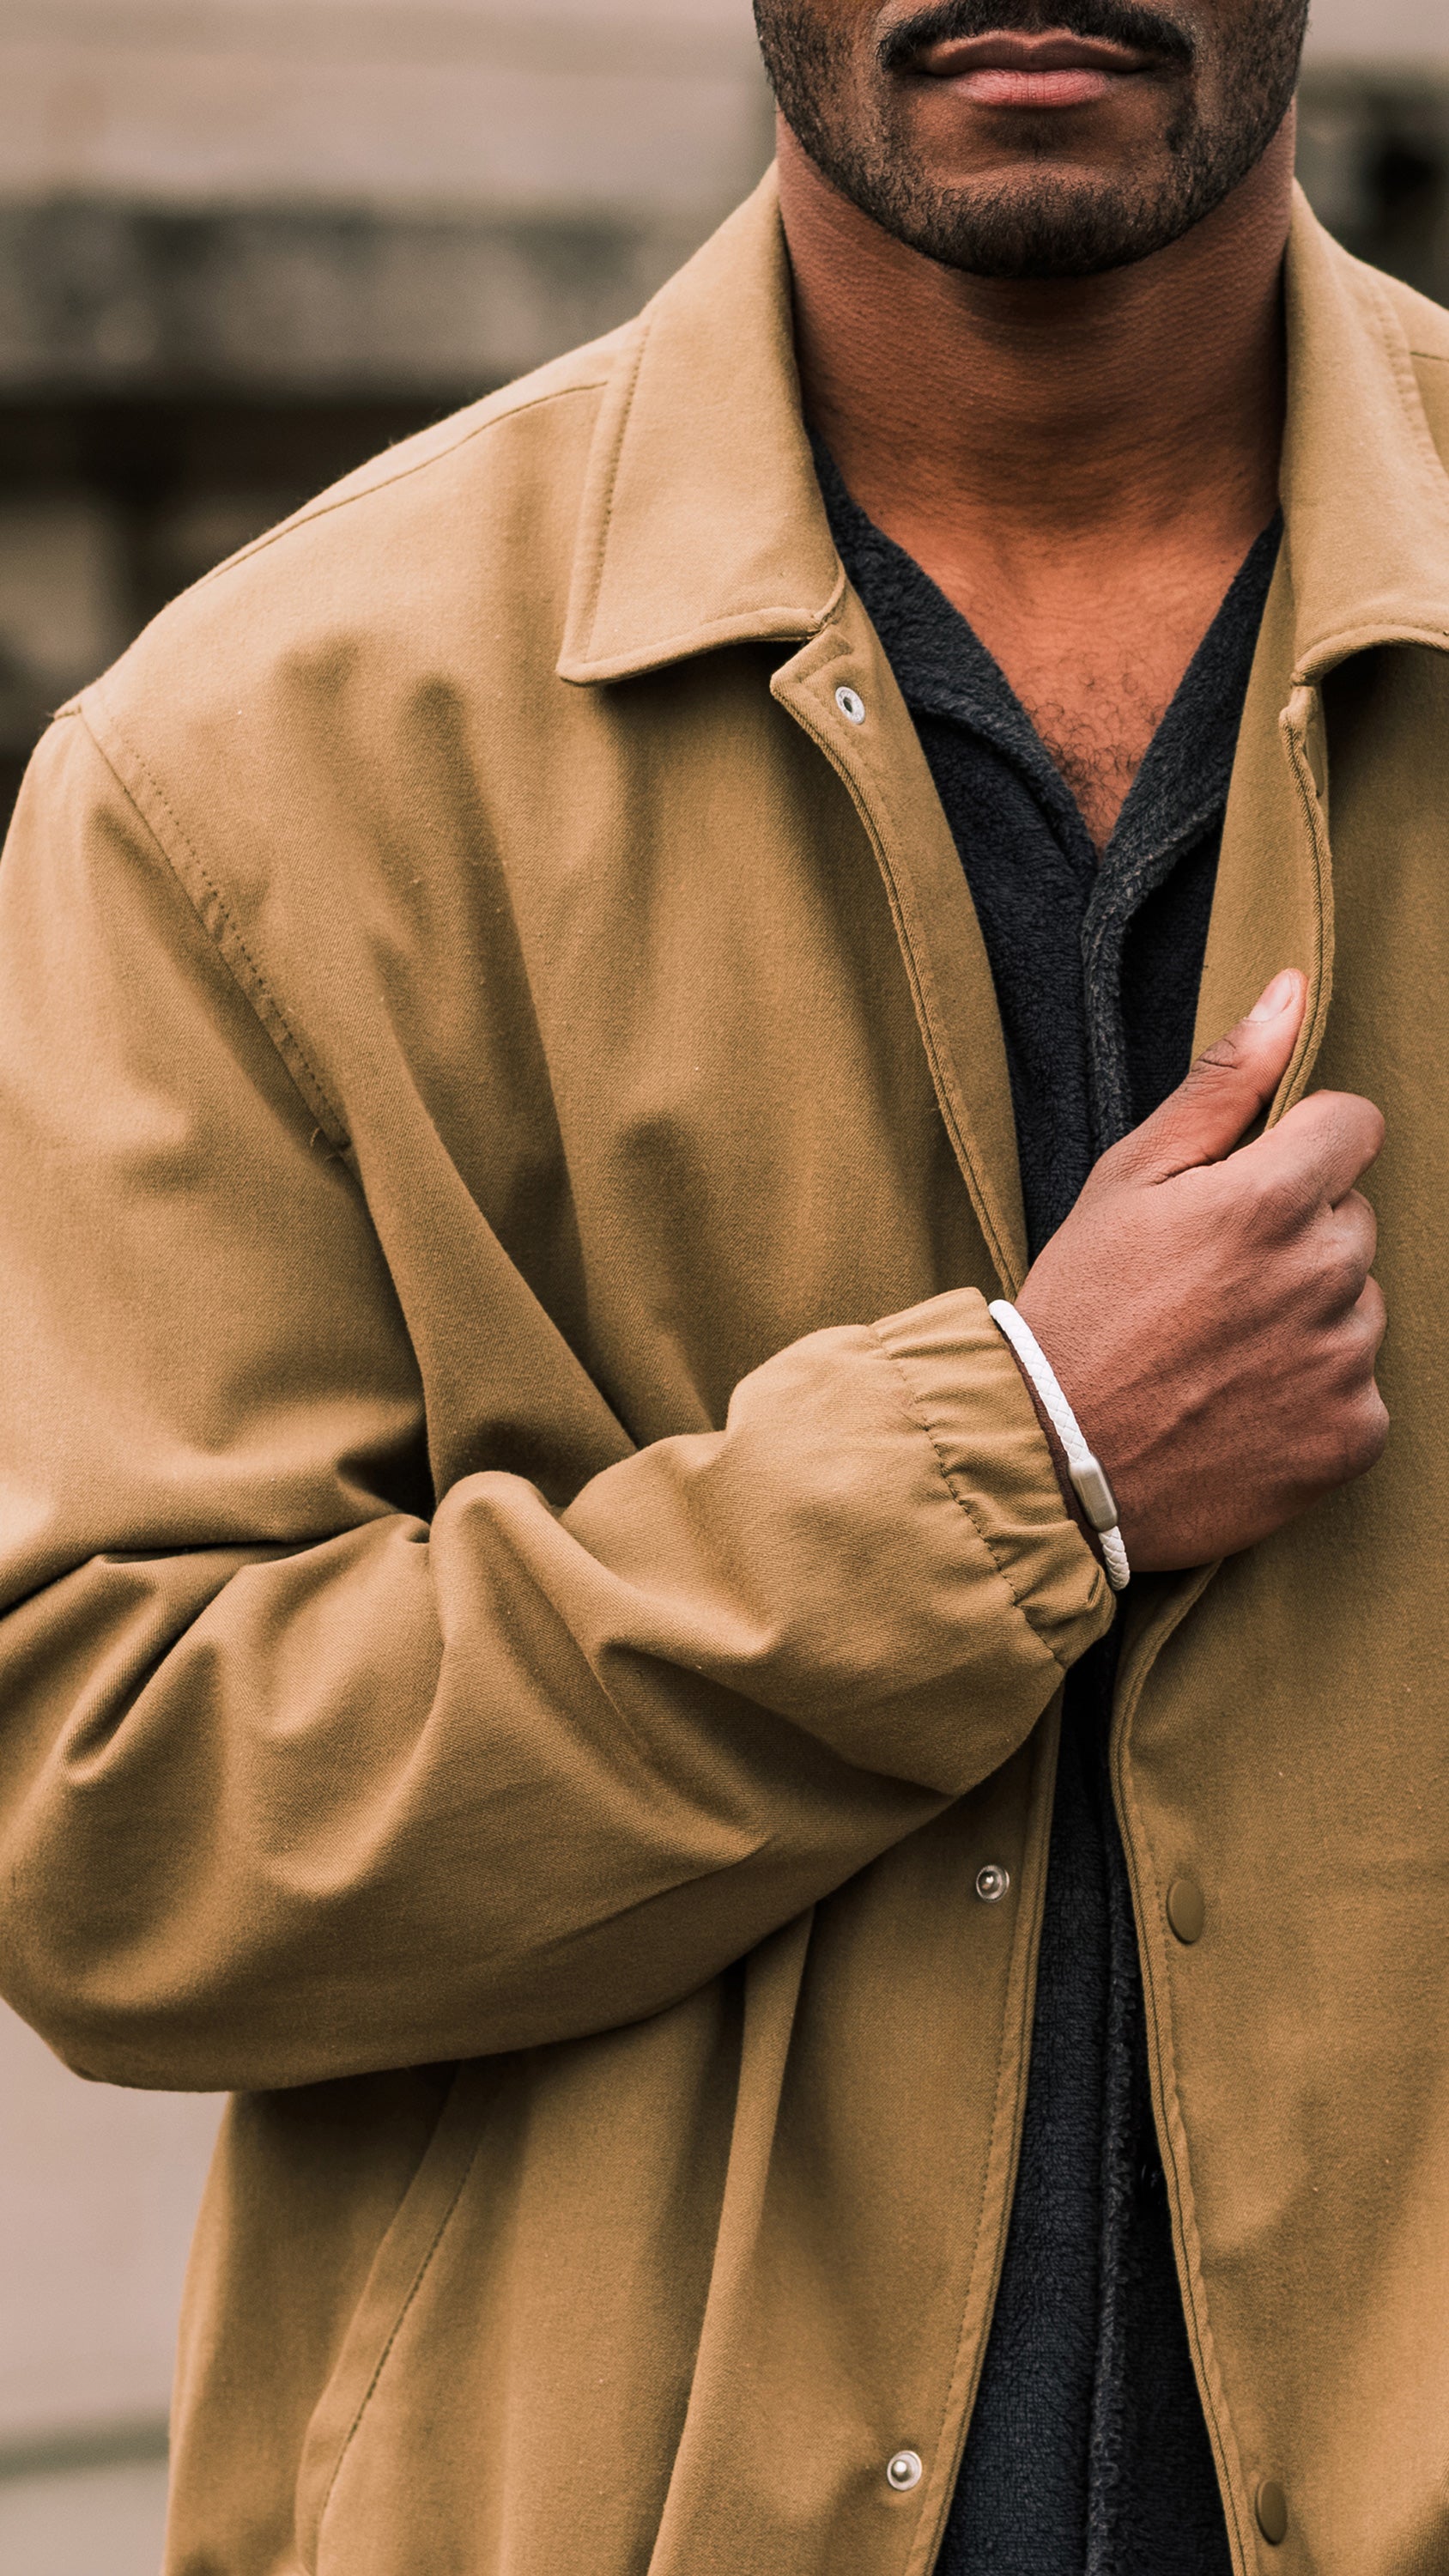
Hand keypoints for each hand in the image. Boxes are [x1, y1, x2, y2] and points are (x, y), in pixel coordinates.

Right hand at [1015, 971, 1386, 1571]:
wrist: (1050, 1464)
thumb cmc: (1078, 1311)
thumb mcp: (1126, 1181)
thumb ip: (1220, 1086)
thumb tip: (1290, 994)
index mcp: (1270, 1198)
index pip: (1355, 1125)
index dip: (1300, 1148)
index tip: (1246, 1189)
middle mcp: (1324, 1275)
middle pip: (1352, 1219)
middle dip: (1297, 1236)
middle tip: (1209, 1285)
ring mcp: (1344, 1361)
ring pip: (1358, 1304)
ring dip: (1308, 1316)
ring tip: (1219, 1352)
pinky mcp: (1352, 1436)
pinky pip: (1360, 1390)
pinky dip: (1314, 1397)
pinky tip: (1242, 1407)